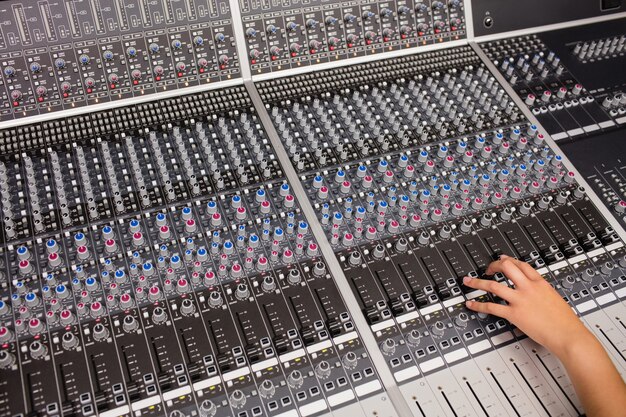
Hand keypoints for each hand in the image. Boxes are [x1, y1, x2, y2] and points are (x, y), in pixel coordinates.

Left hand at [463, 255, 590, 357]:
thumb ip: (542, 292)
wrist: (569, 335)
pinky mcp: (514, 314)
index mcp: (540, 283)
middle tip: (486, 268)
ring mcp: (520, 300)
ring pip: (493, 285)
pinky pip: (491, 308)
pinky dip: (478, 306)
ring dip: (477, 283)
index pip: (521, 264)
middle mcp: (528, 288)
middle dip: (493, 265)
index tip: (502, 259)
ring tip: (468, 282)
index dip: (509, 260)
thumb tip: (535, 292)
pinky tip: (471, 304)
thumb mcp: (555, 298)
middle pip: (506, 267)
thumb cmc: (565, 321)